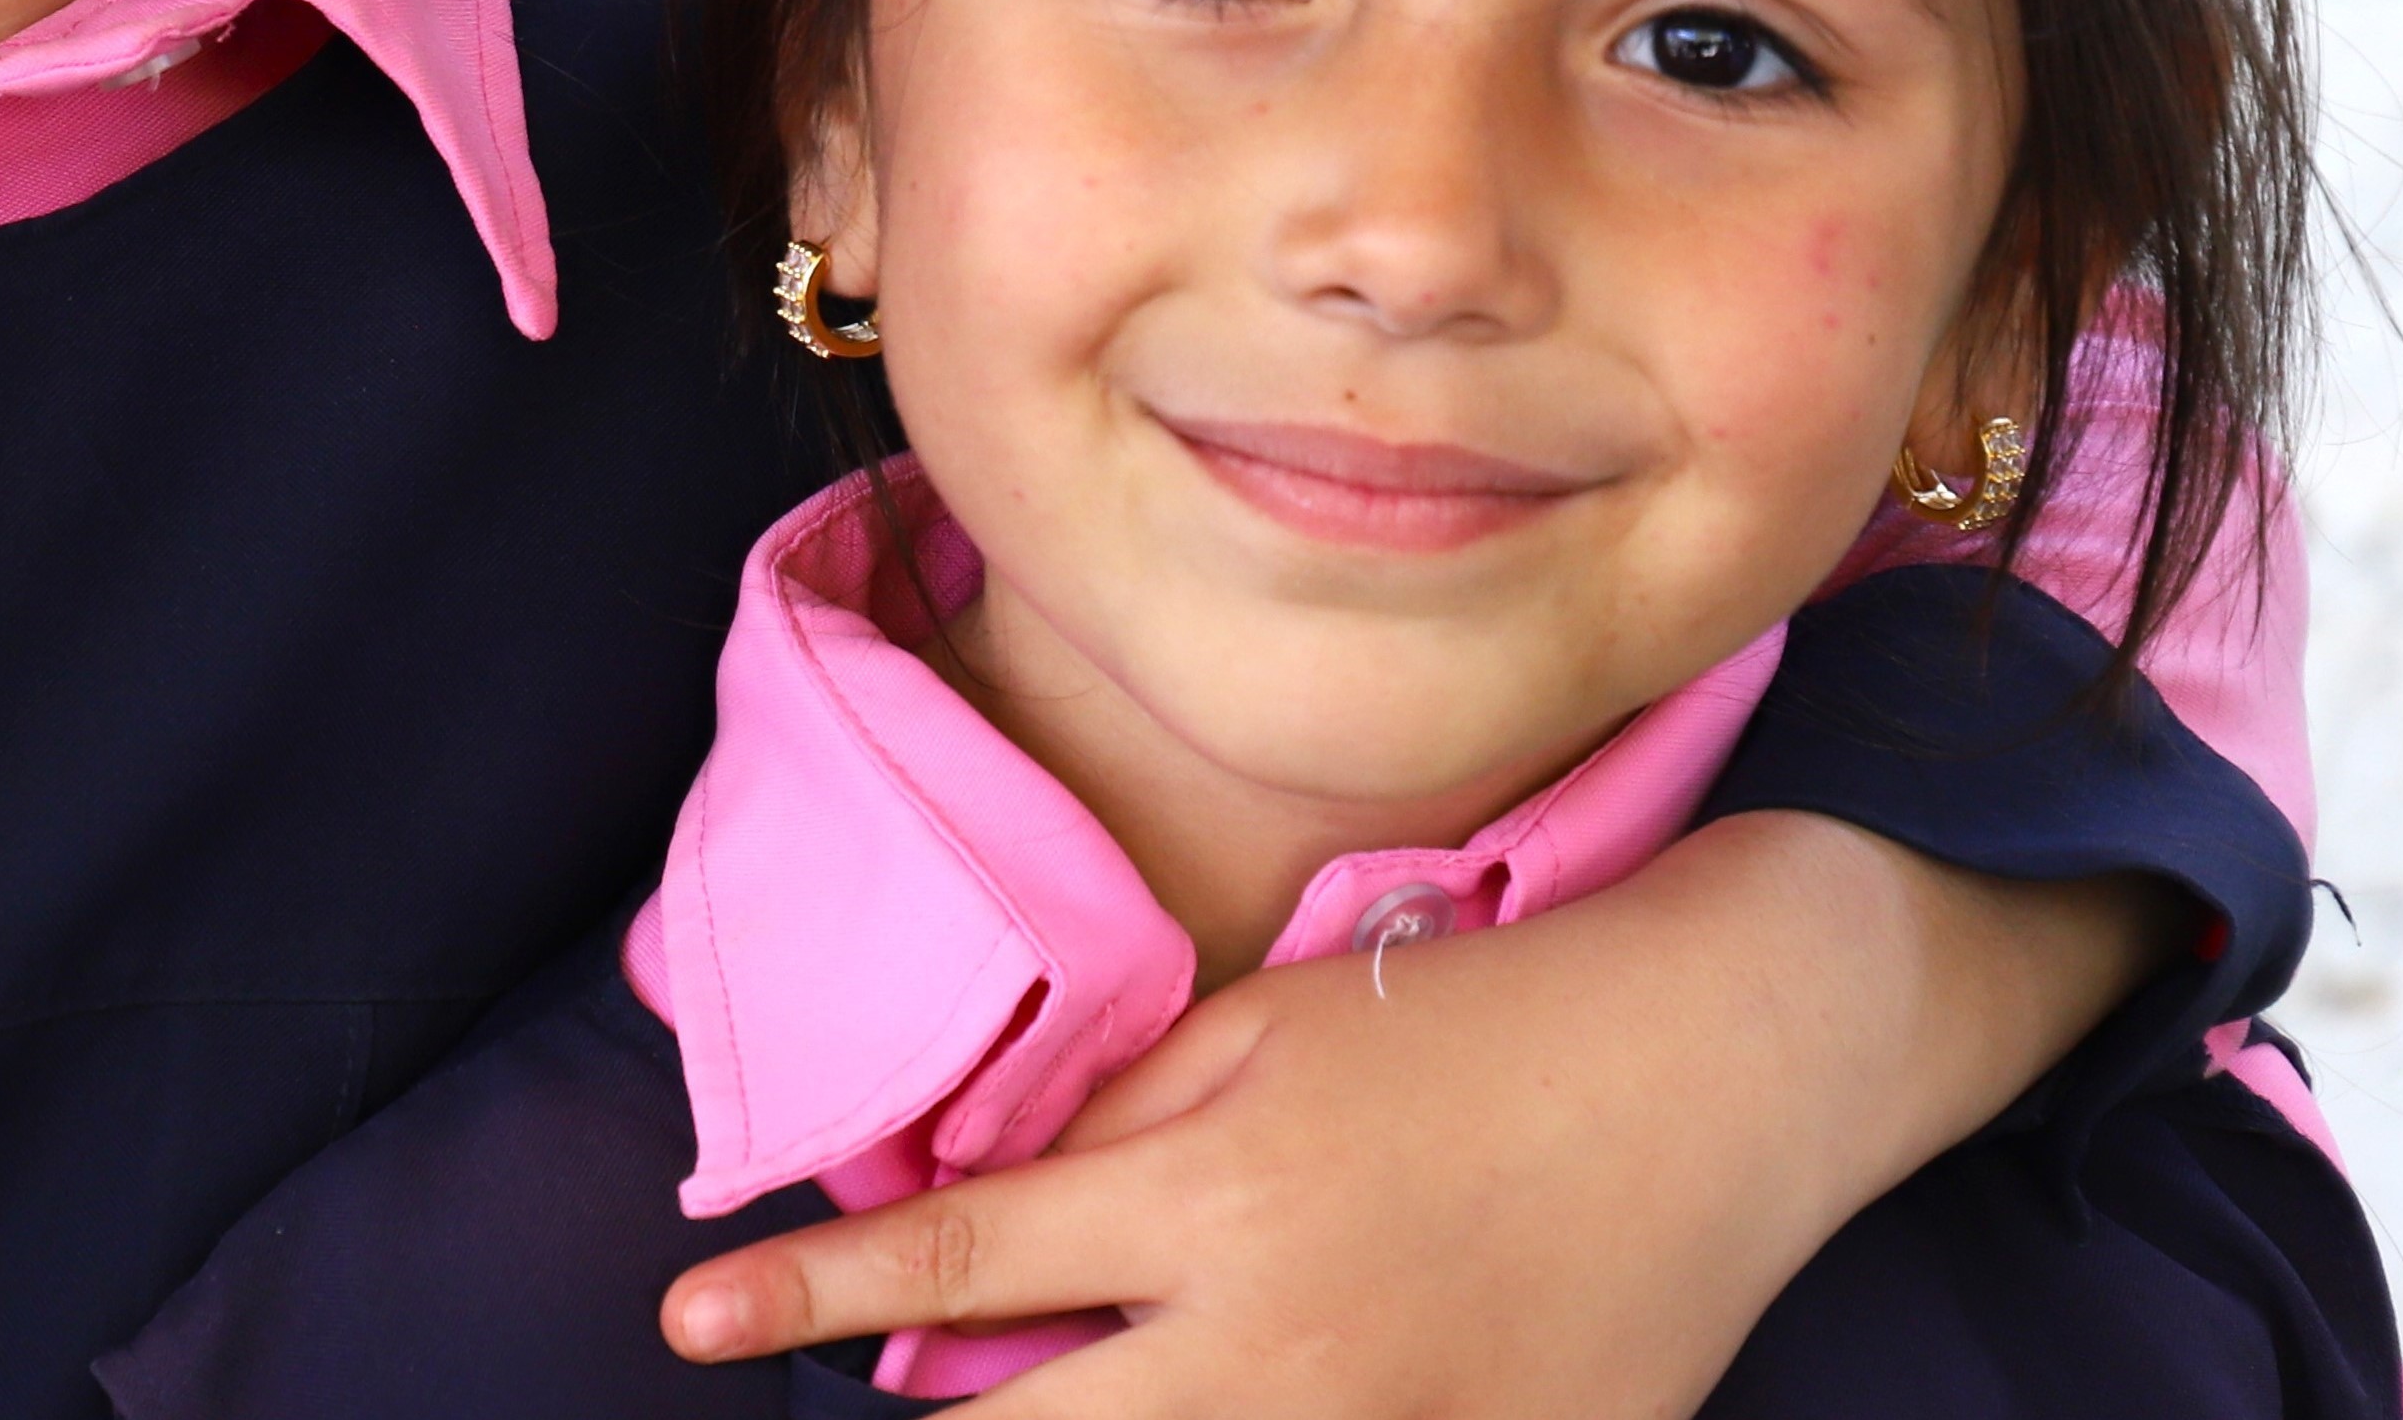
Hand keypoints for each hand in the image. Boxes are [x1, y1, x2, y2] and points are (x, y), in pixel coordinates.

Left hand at [657, 817, 2156, 1416]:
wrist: (1721, 1066)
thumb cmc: (1470, 1022)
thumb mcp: (1260, 1035)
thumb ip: (1111, 1132)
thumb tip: (975, 1223)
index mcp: (1210, 1194)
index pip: (959, 1267)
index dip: (804, 1297)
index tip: (682, 1319)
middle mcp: (1286, 1333)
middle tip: (863, 1413)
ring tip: (1049, 1399)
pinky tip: (1225, 1412)